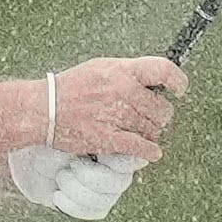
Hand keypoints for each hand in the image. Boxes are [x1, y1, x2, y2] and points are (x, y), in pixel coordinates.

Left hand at [9, 146, 148, 219]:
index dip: (115, 162)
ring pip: (106, 200)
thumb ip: (92, 137)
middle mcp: (117, 165)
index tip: (93, 154)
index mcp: (116, 141)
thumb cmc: (45, 132)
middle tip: (70, 164)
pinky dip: (72, 205)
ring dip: (76, 191)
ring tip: (60, 176)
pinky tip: (57, 195)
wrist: (23, 153)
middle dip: (89, 177)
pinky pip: (95, 212)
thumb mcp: (65, 130)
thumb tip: (122, 148)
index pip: (133, 156)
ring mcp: (107, 187)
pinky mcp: (92, 203)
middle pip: (119, 183)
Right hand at [44, 55, 185, 160]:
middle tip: (152, 119)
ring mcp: (114, 114)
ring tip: (141, 133)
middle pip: (161, 107)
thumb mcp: (99, 68)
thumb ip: (126, 73)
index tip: (179, 90)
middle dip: (160, 117)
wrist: (42, 109)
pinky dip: (149, 152)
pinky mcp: (107, 137)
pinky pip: (140, 147)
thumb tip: (152, 81)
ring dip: (151, 134)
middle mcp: (121, 89)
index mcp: (120, 70)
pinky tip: (151, 153)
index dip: (178, 81)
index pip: (162, 70)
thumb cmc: (70, 88)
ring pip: (152, 128)